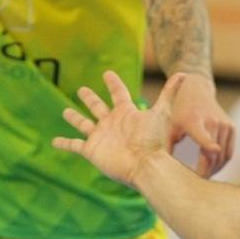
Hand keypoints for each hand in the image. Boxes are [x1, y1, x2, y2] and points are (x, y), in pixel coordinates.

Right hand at [53, 71, 184, 187]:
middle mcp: (112, 123)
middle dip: (90, 99)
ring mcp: (100, 136)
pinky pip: (74, 145)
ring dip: (74, 117)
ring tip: (65, 111)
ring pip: (83, 123)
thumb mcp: (162, 113)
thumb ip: (170, 93)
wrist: (145, 165)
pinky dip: (64, 143)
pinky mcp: (92, 150)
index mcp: (126, 113)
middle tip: (82, 90)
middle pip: (98, 107)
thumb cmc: (154, 140)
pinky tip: (55, 141)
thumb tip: (185, 73)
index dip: (113, 83)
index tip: (107, 74)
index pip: (118, 94)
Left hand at [167, 75, 234, 177]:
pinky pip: (229, 152)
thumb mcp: (171, 127)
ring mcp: (225, 125)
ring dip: (215, 169)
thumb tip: (161, 171)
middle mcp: (212, 123)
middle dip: (206, 172)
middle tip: (197, 184)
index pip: (205, 140)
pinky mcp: (231, 128)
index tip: (205, 172)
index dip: (208, 152)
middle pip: (213, 155)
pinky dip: (222, 163)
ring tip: (204, 178)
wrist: (197, 90)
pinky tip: (213, 169)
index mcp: (195, 123)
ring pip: (223, 156)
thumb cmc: (180, 112)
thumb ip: (168, 148)